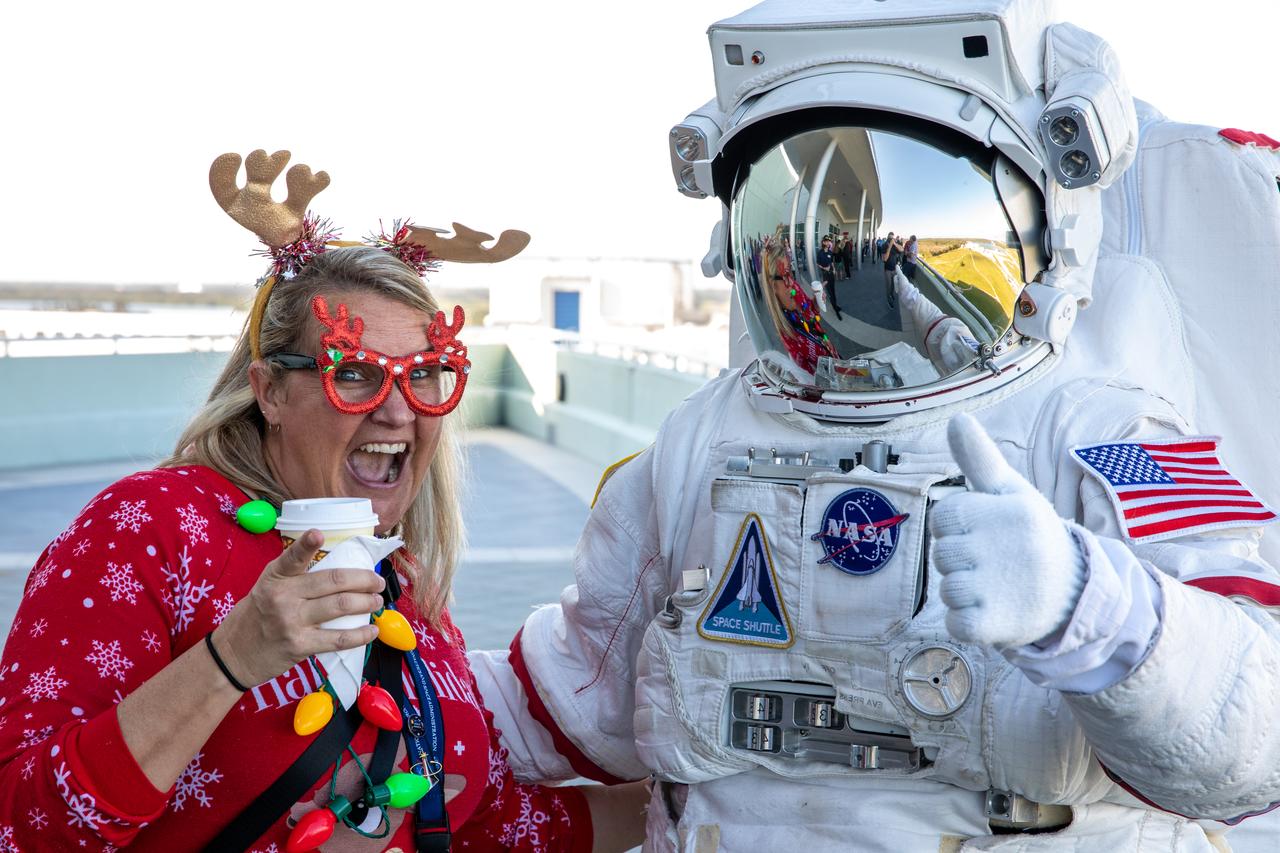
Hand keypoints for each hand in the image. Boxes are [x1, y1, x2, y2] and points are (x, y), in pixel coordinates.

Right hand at [214, 530, 385, 685]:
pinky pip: (338, 639)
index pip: (293, 557)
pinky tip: (372, 631)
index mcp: (276, 577)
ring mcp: (291, 621)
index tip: (318, 533)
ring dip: (366, 603)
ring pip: (340, 606)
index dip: (306, 544)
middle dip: (364, 579)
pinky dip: (360, 635)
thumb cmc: (257, 615)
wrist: (234, 654)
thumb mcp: (268, 587)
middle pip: (333, 582)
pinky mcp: (299, 645)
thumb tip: (337, 568)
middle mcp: (283, 596)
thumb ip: (295, 576)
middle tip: (378, 581)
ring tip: (377, 601)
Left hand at [929, 414, 1085, 648]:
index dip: (957, 527)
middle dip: (959, 560)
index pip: (943, 516)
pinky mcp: (995, 624)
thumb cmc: (1029, 536)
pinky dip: (967, 623)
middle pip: (942, 553)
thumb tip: (956, 416)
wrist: (1075, 596)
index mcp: (1011, 511)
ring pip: (946, 588)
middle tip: (995, 563)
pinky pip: (954, 623)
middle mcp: (1010, 547)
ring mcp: (1003, 588)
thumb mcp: (1011, 493)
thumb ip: (980, 458)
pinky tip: (995, 612)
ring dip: (963, 592)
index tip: (985, 533)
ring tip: (997, 587)